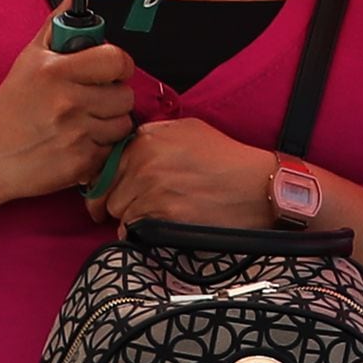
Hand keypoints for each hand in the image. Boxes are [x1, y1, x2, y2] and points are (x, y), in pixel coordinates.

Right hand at [0, 32, 133, 207]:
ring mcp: (76, 134)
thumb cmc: (8, 108)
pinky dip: (100, 147)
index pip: (117, 60)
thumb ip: (57, 25)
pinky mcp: (81, 163)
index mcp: (56, 72)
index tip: (109, 70)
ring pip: (123, 123)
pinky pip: (112, 149)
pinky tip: (78, 141)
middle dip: (112, 96)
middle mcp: (69, 102)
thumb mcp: (29, 59)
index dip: (118, 65)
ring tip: (83, 121)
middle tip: (92, 98)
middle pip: (125, 94)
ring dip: (109, 123)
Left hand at [99, 117, 283, 229]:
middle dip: (115, 201)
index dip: (107, 181)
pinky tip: (153, 229)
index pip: (105, 164)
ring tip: (149, 217)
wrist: (257, 186)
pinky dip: (136, 233)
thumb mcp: (190, 129)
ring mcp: (150, 188)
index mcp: (147, 138)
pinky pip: (129, 229)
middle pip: (106, 190)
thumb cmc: (228, 158)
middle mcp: (144, 160)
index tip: (110, 191)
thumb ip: (154, 133)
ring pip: (117, 211)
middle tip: (130, 209)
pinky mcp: (159, 214)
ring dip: (128, 217)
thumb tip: (130, 145)